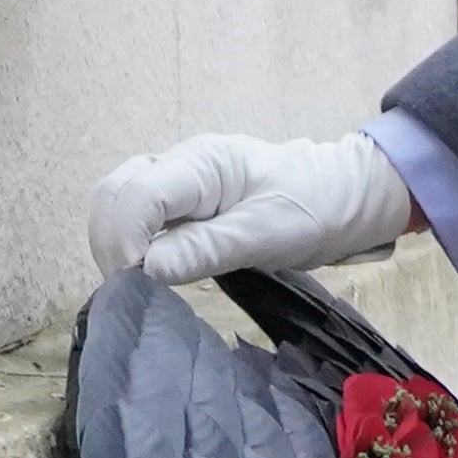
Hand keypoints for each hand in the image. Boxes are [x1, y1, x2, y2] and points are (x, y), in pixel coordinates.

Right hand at [88, 130, 421, 284]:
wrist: (348, 195)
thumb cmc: (315, 209)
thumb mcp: (267, 234)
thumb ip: (205, 249)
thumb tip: (145, 270)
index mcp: (201, 164)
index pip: (136, 194)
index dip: (123, 239)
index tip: (133, 283)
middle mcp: (179, 165)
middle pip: (114, 194)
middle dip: (110, 242)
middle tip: (128, 292)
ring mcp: (178, 181)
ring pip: (118, 203)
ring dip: (114, 243)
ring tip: (134, 286)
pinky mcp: (182, 201)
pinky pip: (139, 216)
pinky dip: (131, 243)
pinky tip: (145, 272)